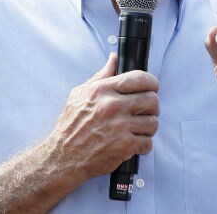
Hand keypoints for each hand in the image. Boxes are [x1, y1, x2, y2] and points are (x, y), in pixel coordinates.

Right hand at [48, 53, 159, 179]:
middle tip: (146, 110)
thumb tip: (114, 59)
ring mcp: (120, 126)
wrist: (63, 157)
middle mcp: (113, 106)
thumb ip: (101, 76)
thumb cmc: (71, 126)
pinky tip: (134, 143)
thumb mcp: (80, 94)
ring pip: (153, 122)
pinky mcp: (124, 146)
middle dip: (152, 106)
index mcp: (103, 90)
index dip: (151, 82)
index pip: (140, 78)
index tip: (152, 87)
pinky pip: (148, 143)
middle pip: (152, 99)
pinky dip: (144, 145)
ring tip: (139, 128)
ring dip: (149, 126)